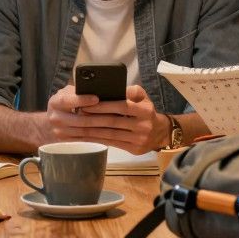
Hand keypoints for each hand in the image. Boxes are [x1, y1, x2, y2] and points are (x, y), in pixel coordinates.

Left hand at [46, 85, 163, 153]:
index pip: (121, 106)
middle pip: (113, 122)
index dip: (103, 106)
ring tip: (79, 126)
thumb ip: (132, 91)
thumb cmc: (146, 112)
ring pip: (111, 134)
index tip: (88, 104)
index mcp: (145, 110)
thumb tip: (118, 88)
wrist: (160, 133)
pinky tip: (88, 136)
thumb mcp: (144, 98)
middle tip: (79, 114)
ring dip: (93, 130)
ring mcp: (139, 139)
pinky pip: (113, 143)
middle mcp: (143, 125)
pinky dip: (99, 139)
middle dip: (94, 118)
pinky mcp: (134, 149)